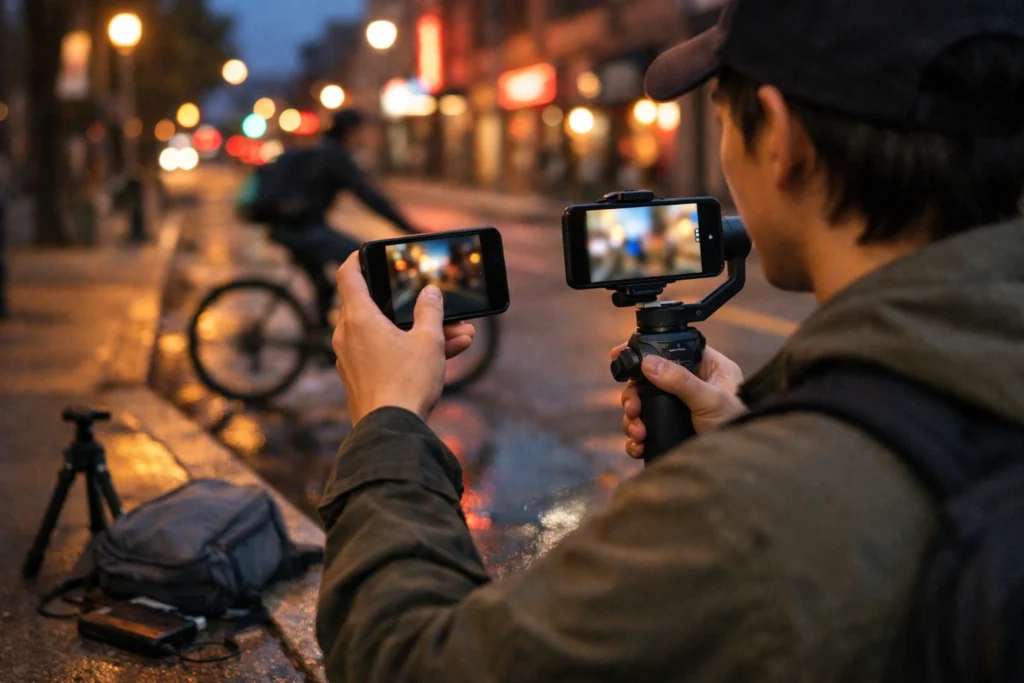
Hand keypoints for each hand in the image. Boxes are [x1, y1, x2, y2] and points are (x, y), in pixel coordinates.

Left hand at [333, 254, 474, 424]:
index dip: (358, 258)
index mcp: (359, 317)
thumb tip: (431, 292)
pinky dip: (409, 350)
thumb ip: (431, 311)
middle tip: (437, 302)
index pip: (348, 274)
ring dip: (420, 331)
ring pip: (387, 333)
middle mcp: (347, 335)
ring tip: (459, 335)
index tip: (368, 252)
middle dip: (412, 305)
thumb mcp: (428, 340)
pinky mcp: (359, 378)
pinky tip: (445, 354)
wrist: (390, 431)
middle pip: (376, 306)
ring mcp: (350, 358)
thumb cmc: (406, 382)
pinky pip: (385, 353)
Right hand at [614, 345, 746, 458]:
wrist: (740, 463)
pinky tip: (638, 446)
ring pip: (642, 407)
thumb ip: (680, 380)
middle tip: (633, 409)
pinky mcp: (671, 431)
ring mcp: (679, 409)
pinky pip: (645, 431)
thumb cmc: (739, 425)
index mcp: (704, 368)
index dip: (645, 353)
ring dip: (633, 420)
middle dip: (634, 397)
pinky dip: (636, 439)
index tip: (619, 355)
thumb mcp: (711, 399)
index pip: (669, 352)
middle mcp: (689, 386)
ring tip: (638, 433)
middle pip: (647, 382)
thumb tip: (648, 363)